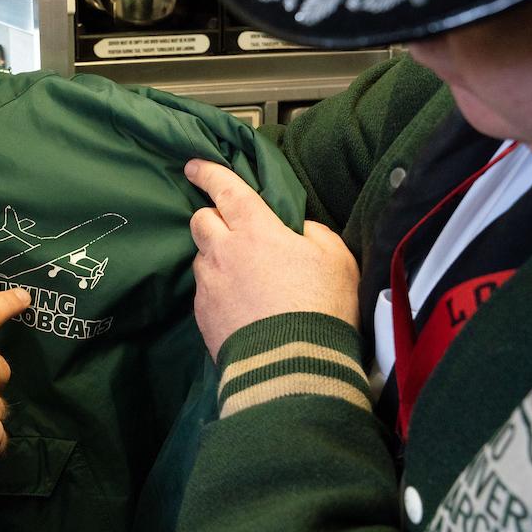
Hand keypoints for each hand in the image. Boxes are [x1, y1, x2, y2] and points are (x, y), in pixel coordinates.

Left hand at [185, 159, 359, 358]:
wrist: (293, 366)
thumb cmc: (321, 307)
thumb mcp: (337, 259)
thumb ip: (314, 234)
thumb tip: (297, 231)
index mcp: (256, 229)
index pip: (226, 189)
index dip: (209, 173)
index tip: (195, 165)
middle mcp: (223, 251)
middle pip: (201, 220)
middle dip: (211, 217)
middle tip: (231, 229)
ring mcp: (209, 284)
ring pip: (201, 258)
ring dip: (216, 258)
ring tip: (243, 278)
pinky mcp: (202, 315)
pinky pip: (204, 291)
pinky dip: (217, 291)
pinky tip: (240, 306)